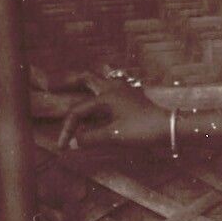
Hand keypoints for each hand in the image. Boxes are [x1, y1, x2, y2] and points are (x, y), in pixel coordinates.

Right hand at [43, 68, 171, 150]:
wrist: (168, 128)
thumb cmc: (142, 130)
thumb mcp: (114, 136)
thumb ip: (90, 138)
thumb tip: (73, 142)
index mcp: (105, 96)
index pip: (77, 111)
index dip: (66, 128)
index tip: (61, 145)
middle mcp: (112, 87)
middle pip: (85, 77)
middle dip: (67, 81)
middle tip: (52, 85)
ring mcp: (123, 88)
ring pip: (100, 75)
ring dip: (87, 79)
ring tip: (75, 83)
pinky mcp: (131, 94)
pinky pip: (112, 82)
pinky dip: (102, 84)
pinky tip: (100, 93)